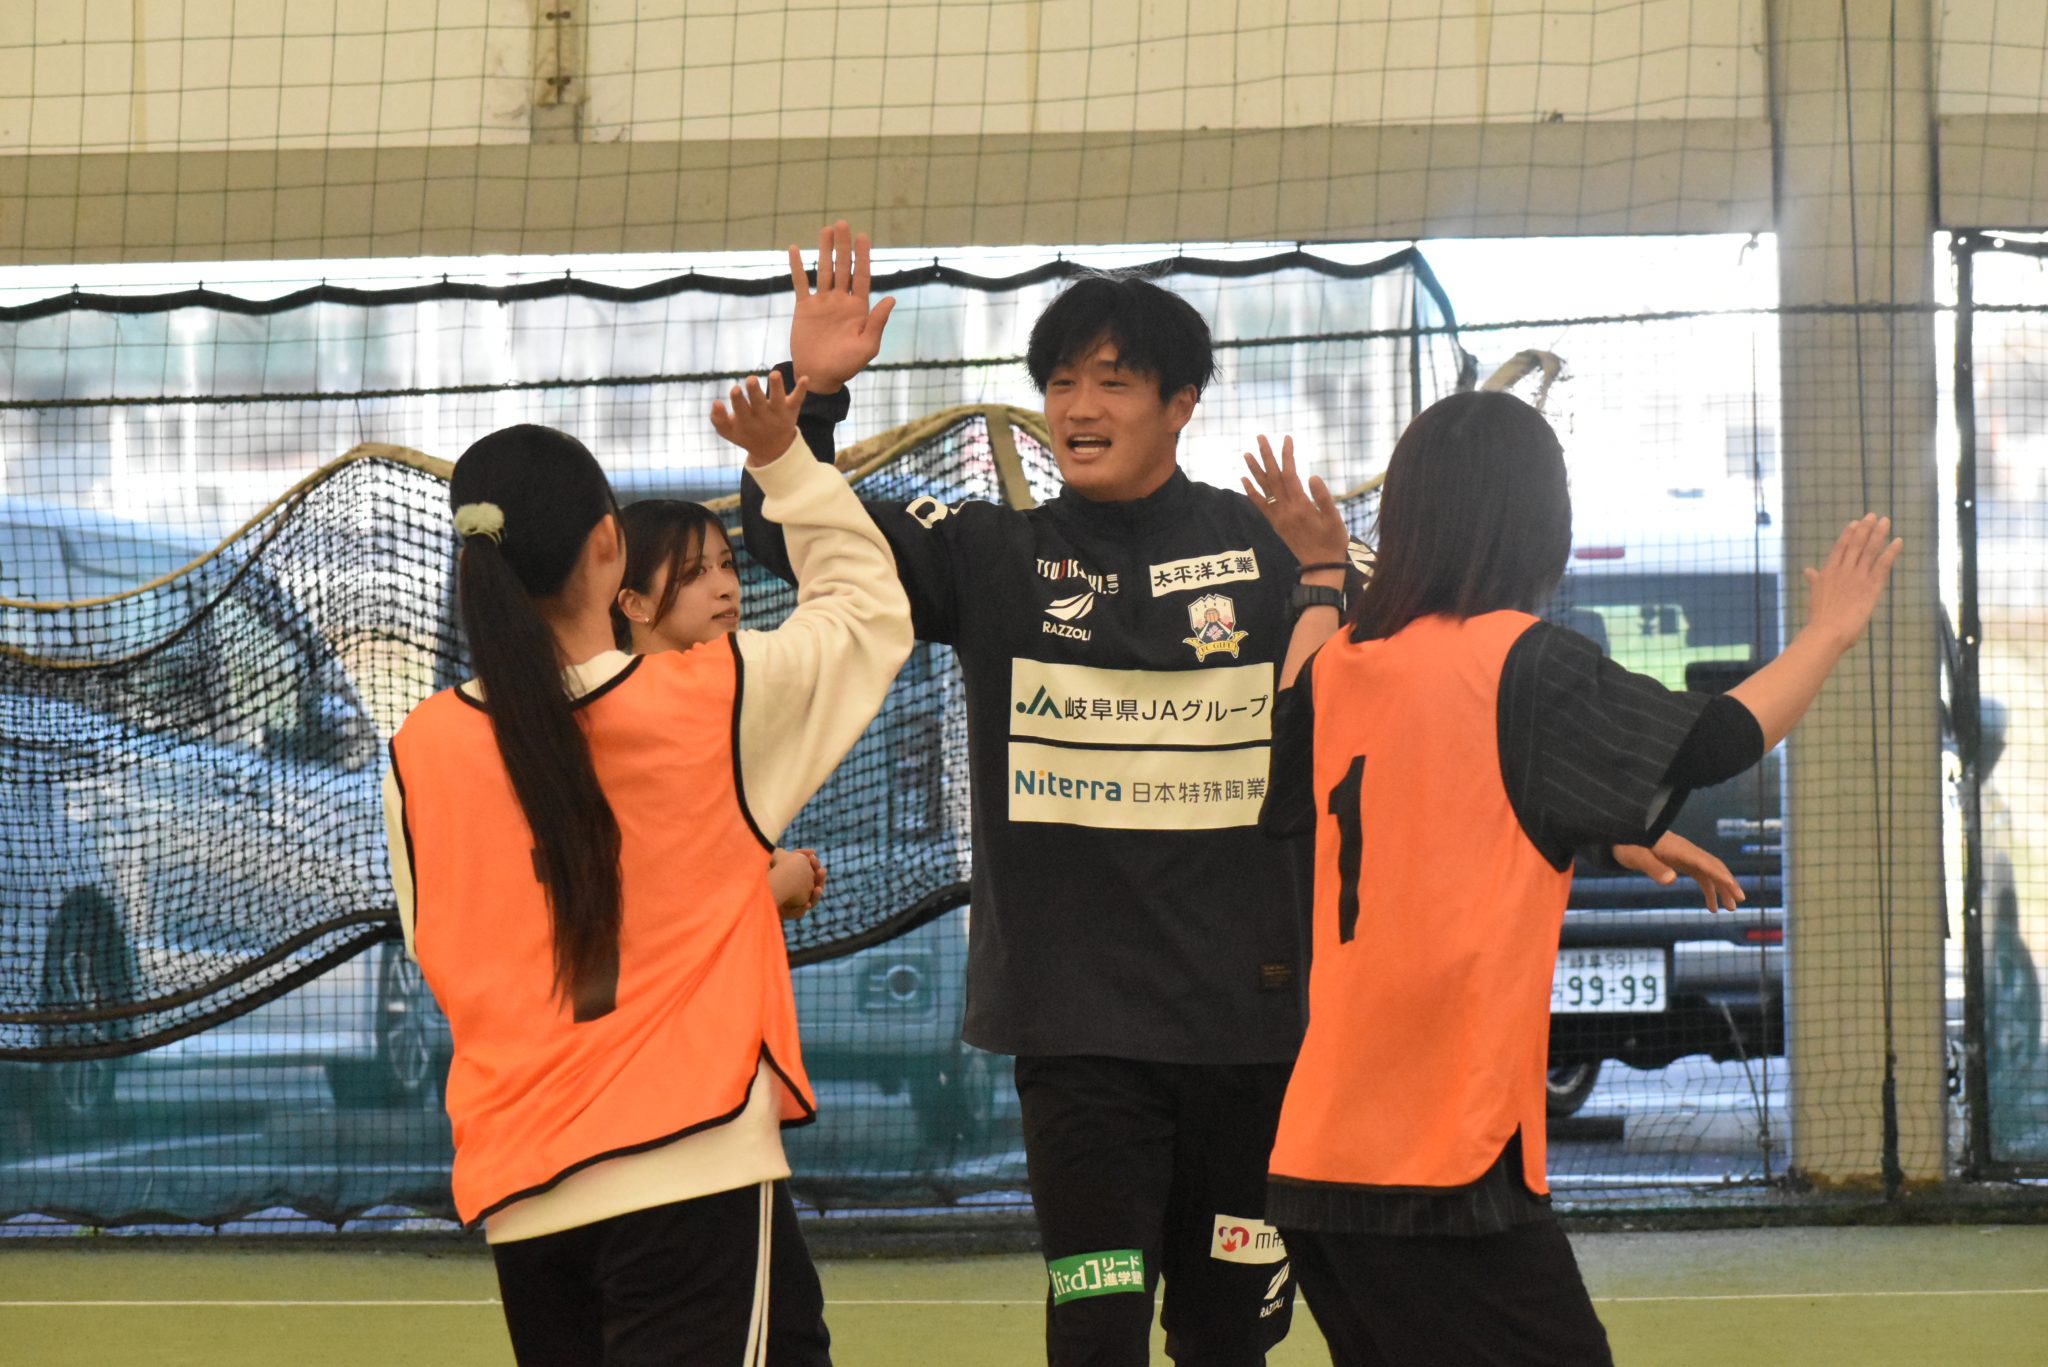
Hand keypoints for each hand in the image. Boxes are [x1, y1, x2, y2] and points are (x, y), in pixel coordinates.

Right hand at [711, 370, 810, 465]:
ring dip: (776, 387)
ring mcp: (778, 412)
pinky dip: (802, 389)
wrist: (773, 450)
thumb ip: (718, 419)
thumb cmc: (747, 434)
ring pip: (778, 399)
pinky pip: (798, 399)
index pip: (741, 410)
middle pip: (759, 403)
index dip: (738, 400)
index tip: (736, 389)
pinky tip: (805, 378)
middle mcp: (763, 416)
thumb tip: (715, 403)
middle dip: (754, 391)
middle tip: (751, 380)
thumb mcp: (730, 432)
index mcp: (747, 420)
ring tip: (775, 374)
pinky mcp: (791, 409)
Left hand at [769, 847, 825, 918]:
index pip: (813, 873)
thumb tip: (813, 851)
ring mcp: (795, 904)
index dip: (815, 865)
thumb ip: (797, 854)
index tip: (813, 857)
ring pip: (811, 901)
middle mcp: (801, 893)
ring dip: (816, 895)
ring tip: (818, 889)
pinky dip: (802, 909)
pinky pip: (798, 913)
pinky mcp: (788, 913)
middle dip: (820, 878)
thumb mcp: (781, 859)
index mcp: (802, 880)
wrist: (754, 889)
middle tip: (822, 870)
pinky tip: (806, 904)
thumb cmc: (768, 873)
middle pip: (815, 886)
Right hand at [790, 220, 896, 393]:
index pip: (861, 276)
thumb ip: (877, 322)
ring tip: (825, 229)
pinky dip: (797, 267)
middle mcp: (841, 301)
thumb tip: (891, 298)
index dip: (862, 256)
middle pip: (842, 267)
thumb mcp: (867, 347)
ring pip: (823, 270)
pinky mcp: (804, 308)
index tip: (863, 236)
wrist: (820, 376)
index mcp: (858, 308)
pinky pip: (800, 284)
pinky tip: (794, 249)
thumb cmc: (847, 366)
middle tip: (842, 223)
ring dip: (824, 250)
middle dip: (843, 246)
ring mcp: (822, 303)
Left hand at [1240, 436, 1349, 568]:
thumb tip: (1312, 476)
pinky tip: (1244, 480)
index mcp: (1301, 506)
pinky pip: (1260, 505)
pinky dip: (1251, 491)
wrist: (1320, 566)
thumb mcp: (1334, 519)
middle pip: (1272, 477)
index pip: (1290, 474)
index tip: (1287, 439)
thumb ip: (1323, 497)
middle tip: (1260, 437)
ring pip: (1263, 489)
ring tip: (1246, 454)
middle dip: (1266, 456)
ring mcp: (1278, 517)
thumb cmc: (1332, 541)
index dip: (1287, 455)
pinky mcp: (1275, 524)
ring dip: (1254, 470)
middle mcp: (1285, 510)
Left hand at [1612, 832, 1743, 912]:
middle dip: (1728, 883)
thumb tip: (1671, 880)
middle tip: (1739, 901)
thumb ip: (1653, 867)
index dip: (1721, 876)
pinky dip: (1709, 890)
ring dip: (1721, 889)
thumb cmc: (1627, 844)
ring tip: (1729, 909)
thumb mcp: (1636, 856)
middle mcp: (1687, 852)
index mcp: (1679, 850)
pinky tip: (1711, 906)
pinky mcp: (1681, 861)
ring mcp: (1685, 857)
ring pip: (1710, 873)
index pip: (1705, 863)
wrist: (1621, 834)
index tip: (1734, 889)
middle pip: (1714, 866)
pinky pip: (1701, 876)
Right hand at [1803, 513, 1902, 650]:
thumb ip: (1815, 581)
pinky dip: (1891, 552)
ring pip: (1870, 550)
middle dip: (1865, 528)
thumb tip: (1808, 570)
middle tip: (1873, 515)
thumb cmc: (1820, 619)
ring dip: (1879, 534)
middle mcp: (1843, 570)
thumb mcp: (1815, 596)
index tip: (1855, 522)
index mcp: (1828, 572)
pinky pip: (1883, 565)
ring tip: (1885, 521)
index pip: (1840, 547)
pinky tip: (1898, 541)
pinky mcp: (1871, 586)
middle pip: (1856, 544)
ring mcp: (1858, 577)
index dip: (1848, 534)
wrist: (1826, 632)